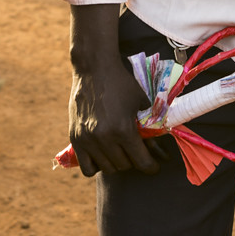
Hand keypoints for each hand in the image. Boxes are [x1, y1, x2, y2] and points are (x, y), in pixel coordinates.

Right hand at [66, 5, 159, 176]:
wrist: (94, 67)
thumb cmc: (121, 82)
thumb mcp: (141, 102)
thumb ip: (149, 125)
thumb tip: (159, 148)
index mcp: (123, 129)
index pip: (142, 162)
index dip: (151, 167)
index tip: (154, 166)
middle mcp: (104, 138)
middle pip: (124, 166)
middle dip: (134, 161)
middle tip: (136, 152)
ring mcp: (87, 139)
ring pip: (107, 168)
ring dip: (116, 163)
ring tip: (120, 152)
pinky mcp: (75, 137)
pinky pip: (87, 167)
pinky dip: (96, 166)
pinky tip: (102, 156)